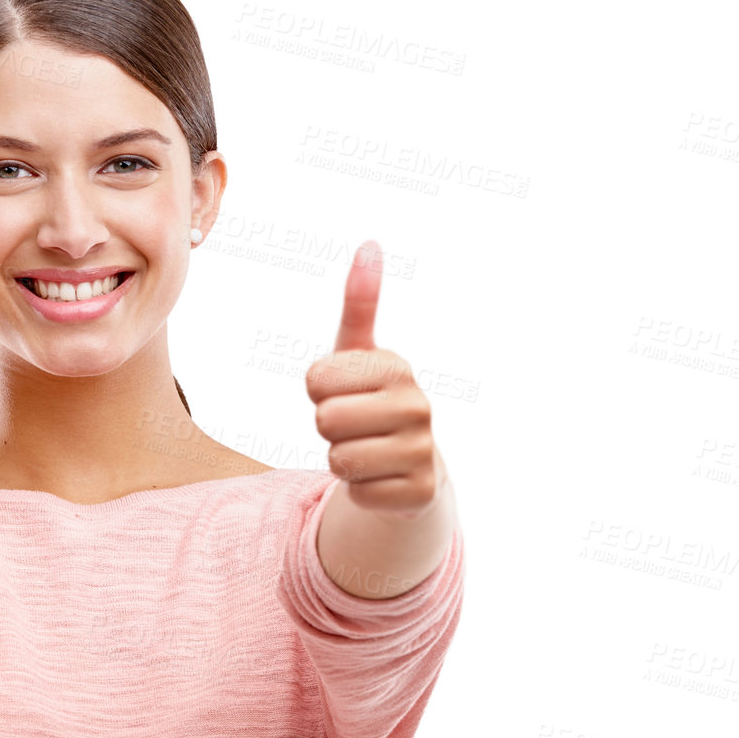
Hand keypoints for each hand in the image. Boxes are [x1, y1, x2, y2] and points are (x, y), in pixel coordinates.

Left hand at [306, 239, 440, 517]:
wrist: (410, 465)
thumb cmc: (372, 402)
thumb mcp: (360, 355)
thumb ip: (359, 305)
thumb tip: (369, 244)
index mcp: (397, 367)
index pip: (316, 380)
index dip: (318, 392)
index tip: (343, 393)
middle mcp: (417, 406)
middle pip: (326, 420)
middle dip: (328, 428)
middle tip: (353, 426)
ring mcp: (422, 450)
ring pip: (339, 460)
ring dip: (341, 460)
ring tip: (365, 450)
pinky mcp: (417, 492)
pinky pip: (357, 493)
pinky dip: (359, 489)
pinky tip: (379, 477)